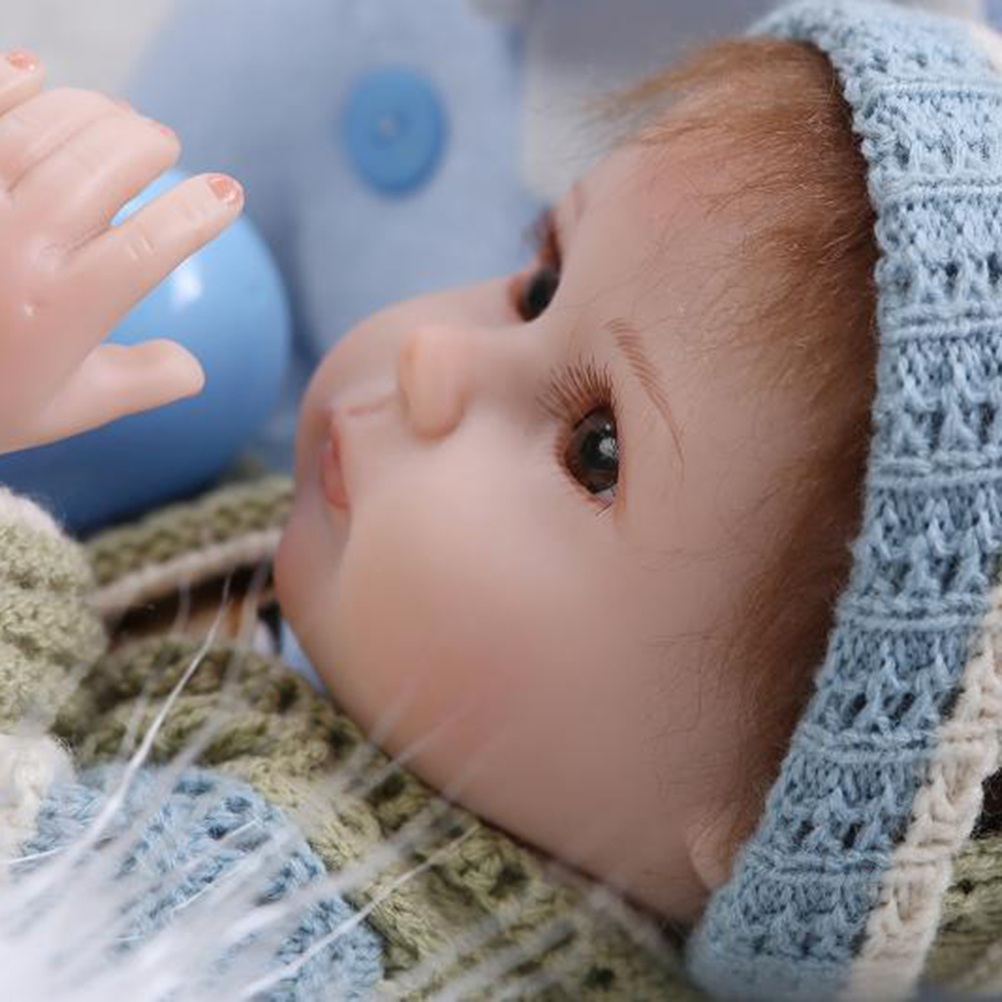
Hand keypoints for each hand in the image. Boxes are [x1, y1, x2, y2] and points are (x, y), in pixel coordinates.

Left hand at [0, 51, 243, 454]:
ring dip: (92, 112)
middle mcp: (20, 252)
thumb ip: (137, 383)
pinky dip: (13, 85)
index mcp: (63, 311)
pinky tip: (39, 73)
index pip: (151, 246)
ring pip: (45, 132)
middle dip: (146, 144)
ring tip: (118, 115)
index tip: (227, 193)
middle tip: (163, 143)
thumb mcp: (64, 408)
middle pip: (101, 170)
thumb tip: (195, 371)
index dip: (198, 212)